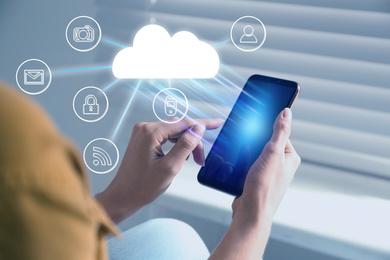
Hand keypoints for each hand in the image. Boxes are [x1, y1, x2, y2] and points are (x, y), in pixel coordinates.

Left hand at [96, 118, 222, 222]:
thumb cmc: (142, 186)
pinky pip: (165, 137)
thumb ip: (186, 145)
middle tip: (202, 159)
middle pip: (179, 127)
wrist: (122, 197)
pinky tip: (181, 156)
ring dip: (185, 144)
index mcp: (151, 132)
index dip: (203, 124)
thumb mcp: (170, 167)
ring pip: (173, 132)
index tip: (219, 122)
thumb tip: (198, 128)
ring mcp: (143, 133)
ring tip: (193, 160)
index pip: (184, 124)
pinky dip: (176, 145)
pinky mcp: (143, 140)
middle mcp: (145, 128)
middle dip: (193, 141)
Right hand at [209, 108, 299, 259]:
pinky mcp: (257, 179)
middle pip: (266, 143)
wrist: (250, 212)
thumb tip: (286, 112)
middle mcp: (281, 165)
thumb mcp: (272, 152)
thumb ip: (280, 131)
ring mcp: (269, 173)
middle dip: (255, 140)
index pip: (281, 133)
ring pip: (256, 153)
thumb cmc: (264, 187)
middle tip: (246, 138)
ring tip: (241, 152)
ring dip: (247, 151)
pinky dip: (242, 161)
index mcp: (290, 158)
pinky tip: (236, 161)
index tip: (256, 121)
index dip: (267, 127)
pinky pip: (249, 164)